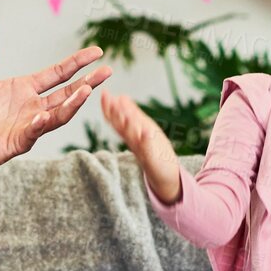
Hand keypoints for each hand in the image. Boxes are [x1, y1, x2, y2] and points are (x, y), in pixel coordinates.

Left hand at [0, 20, 110, 182]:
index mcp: (25, 89)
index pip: (58, 73)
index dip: (77, 63)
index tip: (97, 52)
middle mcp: (32, 107)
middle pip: (67, 93)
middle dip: (87, 83)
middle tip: (107, 71)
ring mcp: (28, 125)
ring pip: (58, 114)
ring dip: (73, 103)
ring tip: (87, 90)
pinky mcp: (17, 142)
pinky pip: (33, 133)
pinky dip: (40, 125)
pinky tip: (44, 116)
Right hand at [98, 88, 182, 203]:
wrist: (166, 177)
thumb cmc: (155, 151)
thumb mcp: (143, 128)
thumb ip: (132, 113)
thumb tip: (121, 96)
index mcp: (131, 134)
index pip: (117, 119)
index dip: (110, 107)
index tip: (104, 94)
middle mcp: (134, 141)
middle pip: (121, 126)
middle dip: (115, 113)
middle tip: (107, 99)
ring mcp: (143, 150)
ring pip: (132, 136)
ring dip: (127, 124)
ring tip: (123, 110)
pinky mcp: (153, 159)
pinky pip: (149, 149)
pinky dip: (147, 140)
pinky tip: (145, 131)